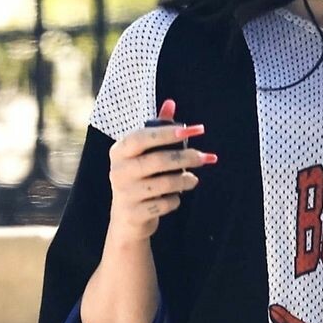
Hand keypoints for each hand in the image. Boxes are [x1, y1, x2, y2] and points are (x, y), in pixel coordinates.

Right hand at [107, 97, 216, 242]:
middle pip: (158, 160)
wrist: (127, 219)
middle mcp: (118, 171)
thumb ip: (156, 128)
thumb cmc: (139, 178)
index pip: (142, 137)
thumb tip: (171, 103)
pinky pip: (165, 204)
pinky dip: (175, 200)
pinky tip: (175, 198)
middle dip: (186, 157)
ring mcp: (125, 193)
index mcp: (119, 151)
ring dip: (185, 181)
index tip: (191, 130)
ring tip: (193, 179)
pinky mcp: (134, 213)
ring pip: (165, 184)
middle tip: (204, 157)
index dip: (167, 133)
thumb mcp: (143, 153)